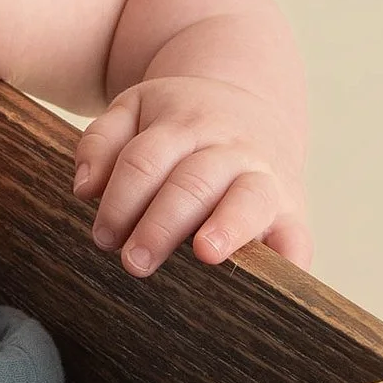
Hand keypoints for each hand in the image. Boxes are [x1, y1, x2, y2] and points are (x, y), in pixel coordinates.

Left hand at [71, 74, 310, 274]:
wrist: (253, 104)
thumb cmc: (181, 120)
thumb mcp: (136, 109)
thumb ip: (103, 141)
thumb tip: (85, 188)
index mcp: (184, 124)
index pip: (145, 161)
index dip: (121, 200)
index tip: (103, 236)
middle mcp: (228, 150)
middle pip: (192, 183)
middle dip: (161, 224)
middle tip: (134, 262)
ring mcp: (265, 178)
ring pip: (248, 199)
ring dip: (227, 226)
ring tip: (205, 252)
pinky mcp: (292, 210)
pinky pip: (297, 236)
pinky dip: (293, 257)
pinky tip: (279, 278)